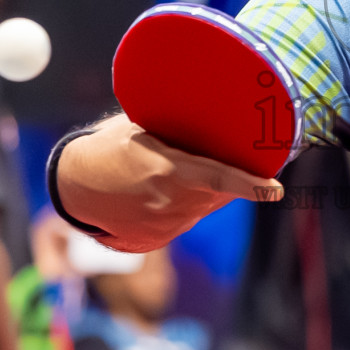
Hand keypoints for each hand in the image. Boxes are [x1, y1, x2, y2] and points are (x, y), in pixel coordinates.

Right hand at [57, 115, 282, 250]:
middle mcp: (170, 202)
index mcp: (168, 171)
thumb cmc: (109, 146)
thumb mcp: (139, 128)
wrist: (73, 187)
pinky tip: (167, 189)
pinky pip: (189, 218)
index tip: (276, 190)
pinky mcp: (159, 237)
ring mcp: (165, 223)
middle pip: (220, 192)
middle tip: (224, 154)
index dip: (251, 185)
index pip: (219, 178)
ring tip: (178, 170)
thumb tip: (210, 111)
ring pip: (206, 206)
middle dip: (232, 178)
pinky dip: (188, 204)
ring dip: (207, 190)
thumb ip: (174, 129)